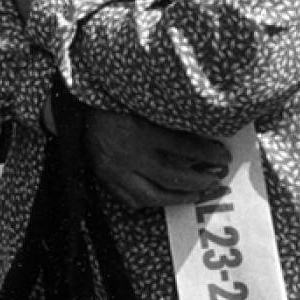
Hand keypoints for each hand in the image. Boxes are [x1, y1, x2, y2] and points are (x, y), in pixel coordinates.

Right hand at [83, 107, 230, 208]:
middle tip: (216, 179)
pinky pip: (130, 199)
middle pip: (172, 176)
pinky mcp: (104, 178)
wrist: (74, 103)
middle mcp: (128, 155)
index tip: (224, 156)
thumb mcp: (142, 101)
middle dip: (200, 180)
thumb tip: (200, 131)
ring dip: (179, 198)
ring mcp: (115, 170)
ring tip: (197, 194)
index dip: (208, 153)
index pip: (184, 147)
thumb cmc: (111, 97)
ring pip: (153, 195)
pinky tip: (162, 198)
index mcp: (140, 131)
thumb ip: (167, 116)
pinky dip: (149, 202)